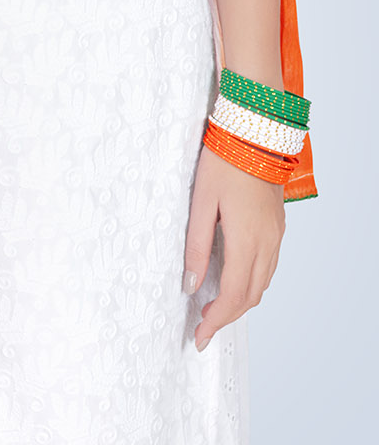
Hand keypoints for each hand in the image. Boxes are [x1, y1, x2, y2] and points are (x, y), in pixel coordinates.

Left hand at [183, 144, 285, 349]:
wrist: (253, 133)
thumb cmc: (223, 162)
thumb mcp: (201, 203)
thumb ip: (196, 247)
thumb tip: (191, 284)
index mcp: (246, 239)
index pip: (234, 295)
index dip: (217, 320)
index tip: (200, 336)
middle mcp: (267, 243)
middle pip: (251, 296)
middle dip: (228, 317)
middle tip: (204, 328)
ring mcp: (276, 235)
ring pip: (263, 284)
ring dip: (242, 302)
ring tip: (216, 309)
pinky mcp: (278, 226)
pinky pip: (269, 266)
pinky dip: (253, 283)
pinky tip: (236, 281)